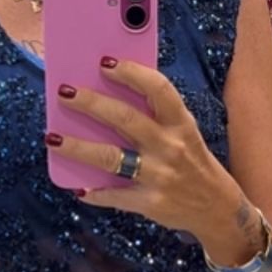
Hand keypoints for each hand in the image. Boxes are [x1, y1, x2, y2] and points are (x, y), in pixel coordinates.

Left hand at [47, 57, 239, 248]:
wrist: (218, 208)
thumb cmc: (193, 162)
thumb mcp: (185, 132)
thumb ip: (157, 115)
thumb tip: (110, 95)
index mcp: (181, 124)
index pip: (158, 89)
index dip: (131, 73)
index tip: (105, 63)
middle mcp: (170, 147)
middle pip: (125, 119)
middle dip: (91, 104)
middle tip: (65, 93)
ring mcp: (159, 176)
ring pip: (111, 158)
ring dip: (78, 147)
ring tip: (53, 138)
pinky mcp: (150, 202)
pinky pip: (115, 196)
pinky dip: (95, 193)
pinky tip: (78, 188)